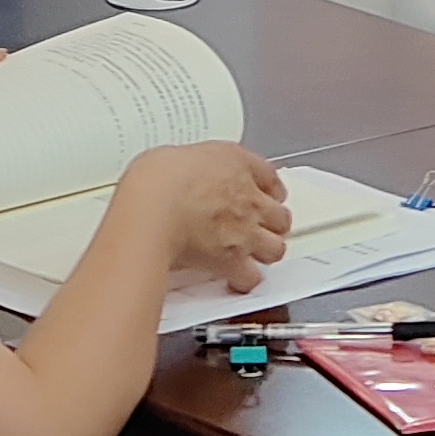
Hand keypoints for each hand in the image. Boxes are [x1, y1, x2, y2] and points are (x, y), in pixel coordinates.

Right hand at [127, 140, 292, 290]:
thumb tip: (181, 174)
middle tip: (260, 226)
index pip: (269, 175)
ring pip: (276, 248)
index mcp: (236, 163)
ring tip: (253, 254)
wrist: (154, 207)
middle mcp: (248, 197)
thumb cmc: (158, 178)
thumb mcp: (176, 156)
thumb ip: (192, 168)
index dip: (268, 188)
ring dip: (265, 252)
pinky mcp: (233, 260)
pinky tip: (234, 278)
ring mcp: (246, 231)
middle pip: (280, 215)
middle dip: (272, 223)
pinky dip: (244, 279)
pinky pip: (250, 277)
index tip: (263, 192)